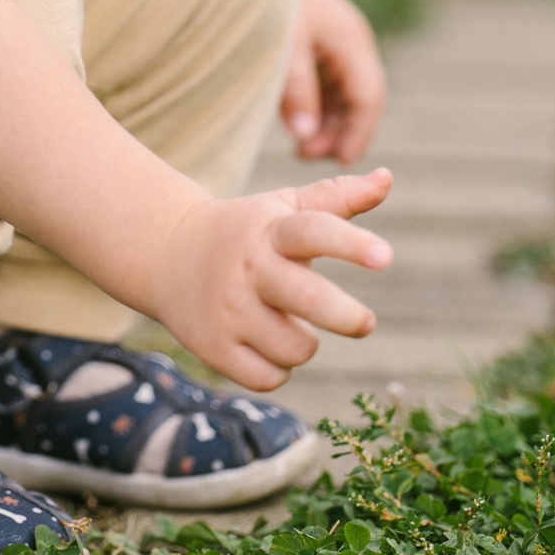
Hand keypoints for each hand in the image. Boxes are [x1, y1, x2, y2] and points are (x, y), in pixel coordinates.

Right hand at [147, 170, 392, 390]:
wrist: (166, 253)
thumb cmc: (246, 230)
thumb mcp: (283, 207)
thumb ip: (336, 197)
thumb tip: (387, 177)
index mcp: (270, 230)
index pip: (314, 231)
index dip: (350, 244)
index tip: (386, 257)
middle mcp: (248, 269)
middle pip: (307, 298)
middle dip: (345, 315)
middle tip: (365, 322)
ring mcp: (228, 311)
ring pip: (295, 347)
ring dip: (305, 343)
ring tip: (290, 323)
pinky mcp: (214, 348)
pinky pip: (270, 377)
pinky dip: (279, 368)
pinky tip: (266, 345)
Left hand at [280, 0, 385, 164]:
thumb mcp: (284, 47)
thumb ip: (296, 90)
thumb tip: (305, 136)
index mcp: (351, 41)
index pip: (368, 98)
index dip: (357, 133)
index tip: (339, 163)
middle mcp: (351, 43)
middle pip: (360, 99)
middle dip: (340, 133)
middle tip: (305, 157)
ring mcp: (337, 42)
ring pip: (344, 94)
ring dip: (328, 123)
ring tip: (298, 147)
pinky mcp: (320, 43)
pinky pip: (328, 83)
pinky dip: (317, 106)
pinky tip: (295, 123)